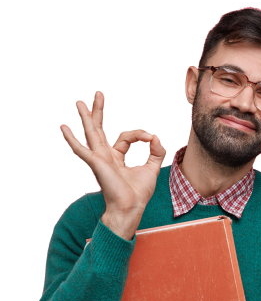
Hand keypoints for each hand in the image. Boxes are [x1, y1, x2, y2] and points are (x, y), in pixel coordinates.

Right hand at [60, 90, 166, 238]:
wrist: (130, 207)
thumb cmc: (138, 193)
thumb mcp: (152, 167)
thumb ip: (156, 151)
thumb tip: (155, 137)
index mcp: (116, 157)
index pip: (126, 138)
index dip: (140, 135)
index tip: (150, 138)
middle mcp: (105, 156)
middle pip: (100, 129)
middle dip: (99, 111)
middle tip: (98, 94)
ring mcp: (99, 159)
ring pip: (91, 133)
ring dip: (86, 117)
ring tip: (79, 101)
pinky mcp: (96, 163)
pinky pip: (81, 149)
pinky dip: (72, 139)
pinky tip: (63, 127)